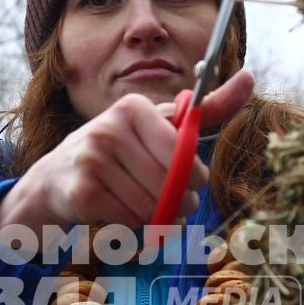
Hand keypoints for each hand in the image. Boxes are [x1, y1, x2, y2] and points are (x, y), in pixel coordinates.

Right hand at [0, 71, 255, 236]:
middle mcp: (109, 126)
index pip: (182, 149)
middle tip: (168, 203)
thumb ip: (203, 109)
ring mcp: (92, 158)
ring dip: (155, 217)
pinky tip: (116, 214)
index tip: (190, 180)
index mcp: (132, 107)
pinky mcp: (82, 191)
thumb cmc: (116, 153)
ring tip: (139, 207)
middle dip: (178, 202)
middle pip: (172, 182)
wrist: (52, 183)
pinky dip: (131, 227)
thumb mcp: (156, 125)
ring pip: (153, 205)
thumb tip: (251, 77)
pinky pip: (130, 221)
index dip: (193, 175)